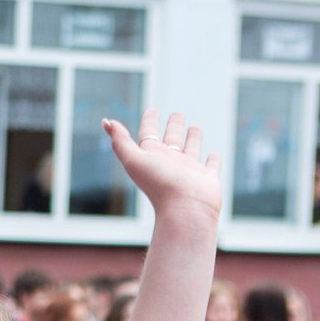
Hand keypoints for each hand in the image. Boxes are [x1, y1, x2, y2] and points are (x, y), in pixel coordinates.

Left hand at [105, 111, 221, 223]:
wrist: (184, 210)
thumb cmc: (159, 184)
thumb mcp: (134, 159)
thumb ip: (120, 141)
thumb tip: (106, 121)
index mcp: (152, 158)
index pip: (149, 135)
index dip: (149, 122)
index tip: (151, 110)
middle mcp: (169, 163)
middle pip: (171, 140)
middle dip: (173, 126)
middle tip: (177, 113)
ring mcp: (188, 171)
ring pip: (191, 150)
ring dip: (193, 139)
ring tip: (195, 126)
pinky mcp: (206, 179)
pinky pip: (211, 167)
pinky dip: (213, 160)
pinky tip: (213, 154)